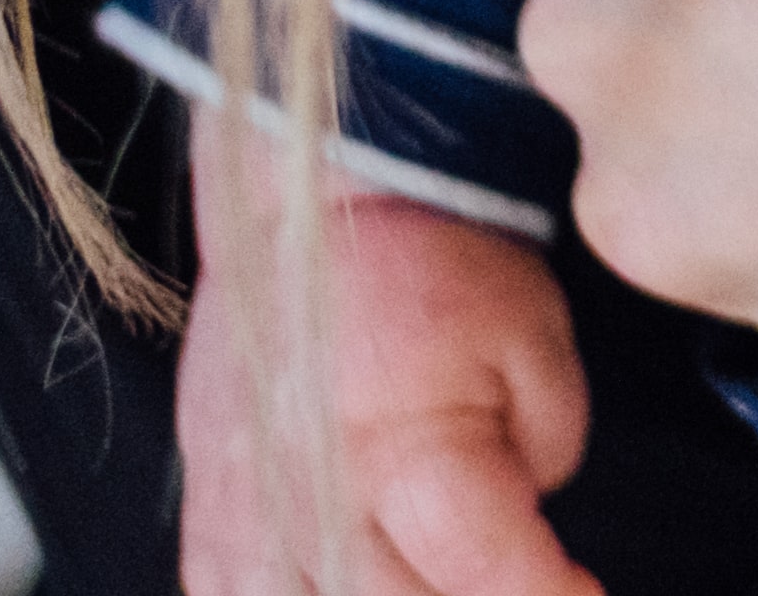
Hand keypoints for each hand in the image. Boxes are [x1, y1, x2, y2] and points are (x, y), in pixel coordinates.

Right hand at [180, 134, 598, 595]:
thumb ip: (548, 451)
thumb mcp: (535, 338)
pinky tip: (338, 582)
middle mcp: (315, 504)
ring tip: (431, 577)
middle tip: (515, 578)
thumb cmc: (435, 259)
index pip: (484, 575)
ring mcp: (248, 516)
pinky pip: (224, 594)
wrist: (320, 200)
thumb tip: (528, 534)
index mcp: (404, 452)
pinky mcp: (209, 510)